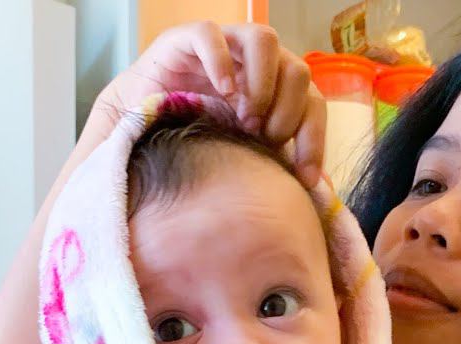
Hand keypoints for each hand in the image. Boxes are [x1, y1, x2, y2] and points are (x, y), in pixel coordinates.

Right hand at [95, 22, 325, 187]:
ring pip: (264, 39)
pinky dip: (221, 61)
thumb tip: (320, 191)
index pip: (312, 104)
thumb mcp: (241, 155)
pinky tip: (221, 93)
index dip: (313, 140)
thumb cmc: (194, 137)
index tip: (303, 178)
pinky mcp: (188, 39)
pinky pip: (212, 35)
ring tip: (244, 118)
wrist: (139, 124)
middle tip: (261, 140)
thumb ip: (277, 163)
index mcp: (275, 88)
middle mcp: (255, 63)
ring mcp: (224, 46)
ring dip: (261, 85)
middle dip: (286, 112)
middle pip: (297, 70)